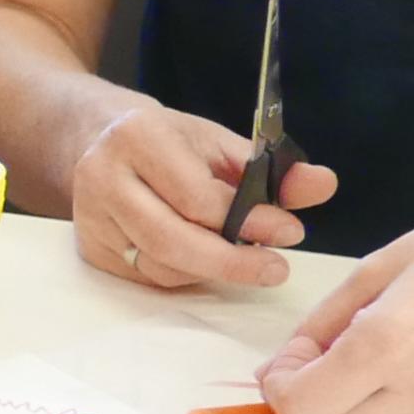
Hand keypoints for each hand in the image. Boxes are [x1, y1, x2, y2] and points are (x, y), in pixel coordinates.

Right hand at [71, 101, 338, 292]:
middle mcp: (103, 177)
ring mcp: (92, 217)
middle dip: (231, 262)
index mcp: (138, 137)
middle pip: (171, 240)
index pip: (196, 197)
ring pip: (161, 265)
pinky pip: (148, 276)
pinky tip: (206, 259)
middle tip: (274, 268)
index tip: (289, 231)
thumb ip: (273, 169)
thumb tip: (323, 185)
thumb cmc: (170, 142)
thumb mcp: (221, 144)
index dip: (248, 220)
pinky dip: (186, 274)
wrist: (99, 139)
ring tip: (245, 259)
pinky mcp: (91, 249)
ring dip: (211, 270)